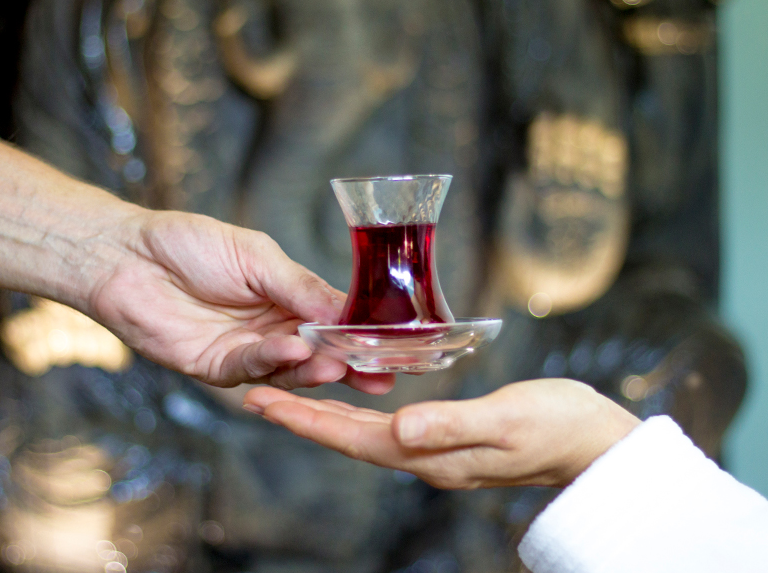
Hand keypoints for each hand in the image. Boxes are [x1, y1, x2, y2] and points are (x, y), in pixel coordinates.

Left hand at [87, 210, 393, 391]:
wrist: (126, 255)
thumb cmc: (190, 244)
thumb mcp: (257, 256)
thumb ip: (300, 286)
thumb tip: (349, 310)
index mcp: (286, 298)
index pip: (332, 321)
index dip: (359, 335)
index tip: (391, 347)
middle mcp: (271, 329)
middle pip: (317, 353)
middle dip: (348, 365)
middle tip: (378, 375)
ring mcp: (244, 351)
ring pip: (289, 367)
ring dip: (314, 366)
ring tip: (338, 362)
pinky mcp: (214, 368)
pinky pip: (251, 368)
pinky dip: (274, 359)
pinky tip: (292, 347)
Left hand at [243, 379, 639, 487]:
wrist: (594, 443)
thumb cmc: (558, 426)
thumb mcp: (506, 419)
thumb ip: (451, 424)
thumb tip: (396, 429)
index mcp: (431, 454)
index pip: (354, 439)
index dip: (307, 421)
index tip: (264, 402)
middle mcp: (426, 457)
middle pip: (349, 438)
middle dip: (303, 417)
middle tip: (258, 395)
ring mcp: (437, 451)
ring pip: (365, 434)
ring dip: (325, 415)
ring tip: (291, 395)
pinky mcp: (450, 438)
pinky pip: (388, 427)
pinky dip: (360, 412)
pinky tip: (353, 399)